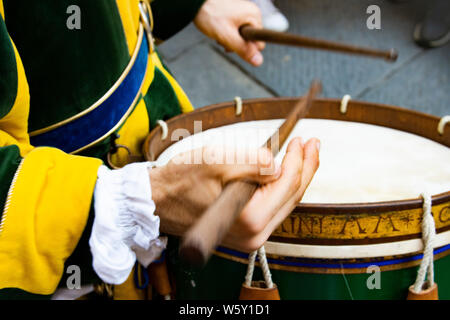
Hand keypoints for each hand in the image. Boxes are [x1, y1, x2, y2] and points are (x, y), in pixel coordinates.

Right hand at [150, 137, 319, 251]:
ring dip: (296, 177)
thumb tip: (278, 164)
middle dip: (305, 167)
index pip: (287, 184)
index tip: (302, 139)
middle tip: (312, 143)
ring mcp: (250, 237)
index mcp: (249, 218)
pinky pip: (272, 209)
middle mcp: (254, 235)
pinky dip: (281, 189)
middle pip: (292, 197)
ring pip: (285, 204)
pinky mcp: (244, 233)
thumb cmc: (180, 181)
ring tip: (304, 154)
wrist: (158, 201)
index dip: (299, 159)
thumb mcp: (216, 161)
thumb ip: (252, 162)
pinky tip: (284, 173)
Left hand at [194, 0, 265, 65]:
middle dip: (237, 44)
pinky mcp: (236, 15)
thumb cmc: (210, 15)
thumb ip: (243, 49)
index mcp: (254, 16)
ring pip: (242, 37)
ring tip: (219, 34)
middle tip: (223, 38)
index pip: (260, 44)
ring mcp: (244, 13)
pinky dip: (227, 34)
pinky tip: (219, 30)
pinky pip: (236, 31)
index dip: (246, 48)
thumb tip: (259, 62)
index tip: (232, 41)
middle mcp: (252, 13)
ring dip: (230, 40)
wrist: (196, 2)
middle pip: (250, 41)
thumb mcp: (227, 36)